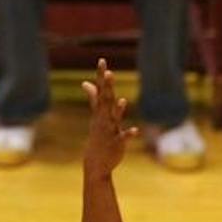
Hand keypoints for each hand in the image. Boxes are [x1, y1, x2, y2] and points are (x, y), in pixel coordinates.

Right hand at [81, 60, 137, 176]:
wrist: (96, 160)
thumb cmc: (97, 136)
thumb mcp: (95, 115)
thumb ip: (93, 98)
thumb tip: (86, 82)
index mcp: (100, 111)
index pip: (100, 90)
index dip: (101, 76)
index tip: (102, 60)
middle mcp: (104, 118)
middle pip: (106, 100)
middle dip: (107, 87)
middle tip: (109, 73)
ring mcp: (110, 130)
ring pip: (114, 118)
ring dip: (118, 110)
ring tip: (123, 101)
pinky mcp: (117, 142)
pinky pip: (123, 137)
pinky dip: (129, 134)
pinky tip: (135, 130)